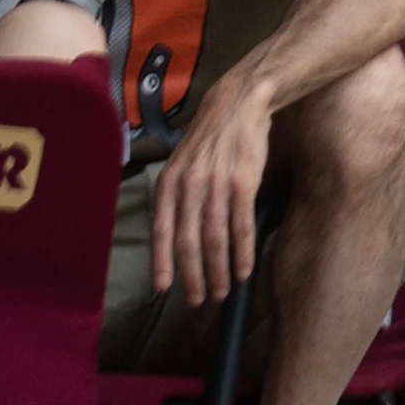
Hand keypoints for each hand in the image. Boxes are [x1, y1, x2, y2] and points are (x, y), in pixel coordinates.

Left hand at [154, 84, 274, 306]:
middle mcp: (189, 186)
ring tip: (221, 292)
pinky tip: (243, 270)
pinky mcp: (243, 184)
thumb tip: (173, 235)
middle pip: (188, 242)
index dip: (162, 262)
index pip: (161, 231)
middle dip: (192, 276)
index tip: (164, 289)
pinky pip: (242, 226)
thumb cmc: (209, 139)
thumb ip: (175, 196)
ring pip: (215, 239)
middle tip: (197, 300)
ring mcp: (216, 185)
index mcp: (168, 183)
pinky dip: (242, 252)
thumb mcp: (181, 163)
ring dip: (218, 271)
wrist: (238, 104)